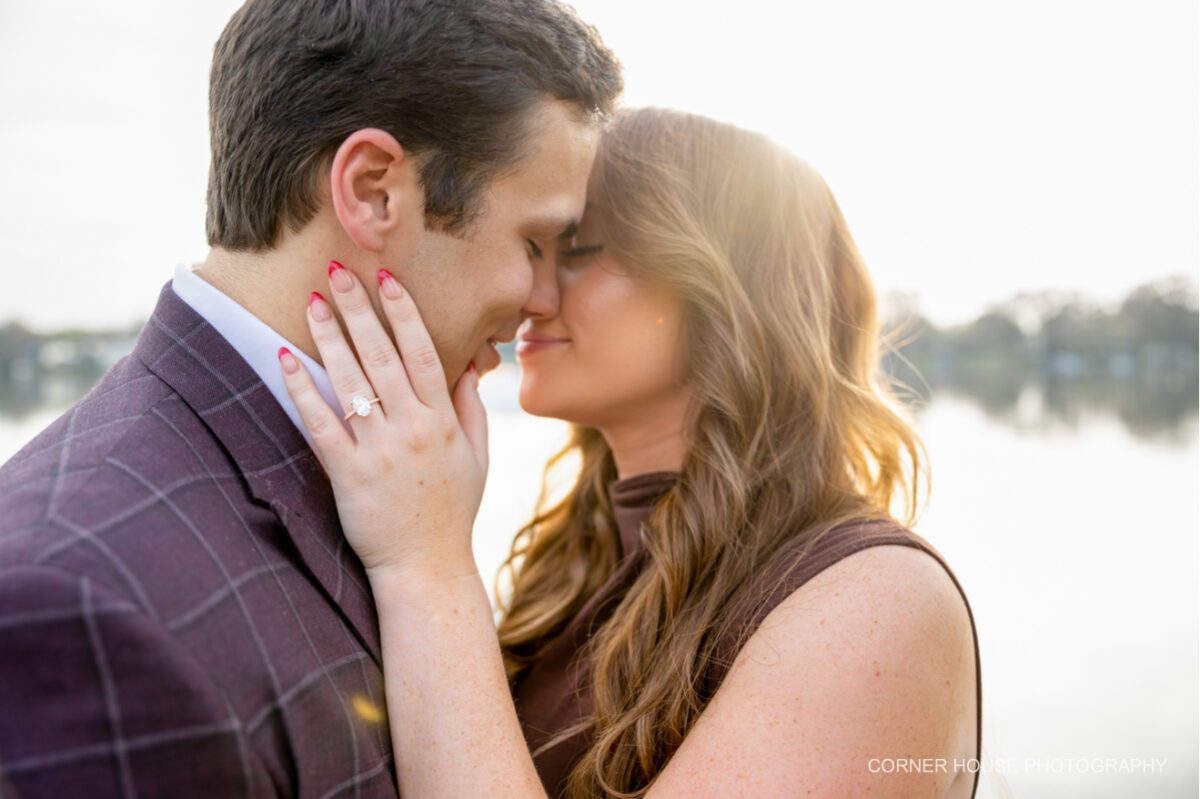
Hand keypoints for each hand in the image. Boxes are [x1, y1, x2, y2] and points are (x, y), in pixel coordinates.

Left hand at [278, 261, 486, 581]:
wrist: (427, 568)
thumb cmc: (451, 513)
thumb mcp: (477, 458)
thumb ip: (471, 409)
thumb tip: (469, 365)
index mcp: (442, 421)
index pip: (422, 352)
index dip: (404, 312)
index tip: (387, 278)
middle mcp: (412, 429)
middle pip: (383, 356)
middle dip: (360, 309)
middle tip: (338, 272)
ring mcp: (379, 450)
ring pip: (351, 381)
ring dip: (330, 337)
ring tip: (313, 302)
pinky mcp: (348, 474)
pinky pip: (321, 423)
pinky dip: (302, 390)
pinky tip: (285, 359)